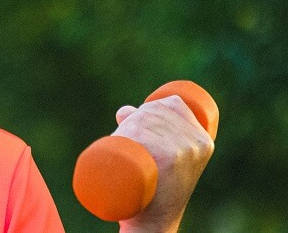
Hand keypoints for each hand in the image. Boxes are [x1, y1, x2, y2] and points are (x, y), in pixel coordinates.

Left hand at [113, 95, 214, 232]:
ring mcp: (182, 150)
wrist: (154, 222)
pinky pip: (140, 132)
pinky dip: (127, 131)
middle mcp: (196, 143)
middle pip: (154, 111)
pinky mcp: (166, 159)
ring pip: (142, 120)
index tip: (139, 124)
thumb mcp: (164, 157)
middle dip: (133, 119)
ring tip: (122, 149)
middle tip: (125, 140)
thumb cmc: (155, 188)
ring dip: (124, 128)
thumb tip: (125, 110)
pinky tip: (123, 140)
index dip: (152, 108)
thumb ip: (150, 129)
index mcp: (203, 140)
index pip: (174, 104)